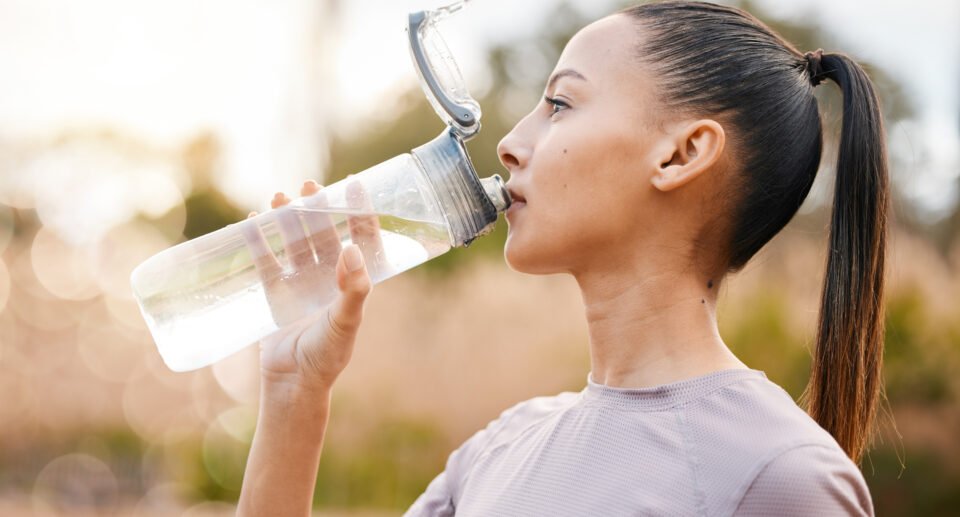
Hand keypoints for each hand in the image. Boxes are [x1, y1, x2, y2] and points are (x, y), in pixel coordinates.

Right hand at [240, 179, 381, 389]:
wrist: (293, 382)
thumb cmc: (328, 355)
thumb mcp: (347, 322)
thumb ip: (354, 289)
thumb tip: (353, 248)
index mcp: (353, 282)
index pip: (361, 238)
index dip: (359, 211)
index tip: (355, 183)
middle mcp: (329, 277)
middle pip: (324, 232)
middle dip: (318, 207)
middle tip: (310, 184)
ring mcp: (300, 283)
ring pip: (295, 241)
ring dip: (288, 218)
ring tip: (281, 196)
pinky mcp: (274, 292)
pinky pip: (266, 260)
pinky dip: (260, 240)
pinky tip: (254, 220)